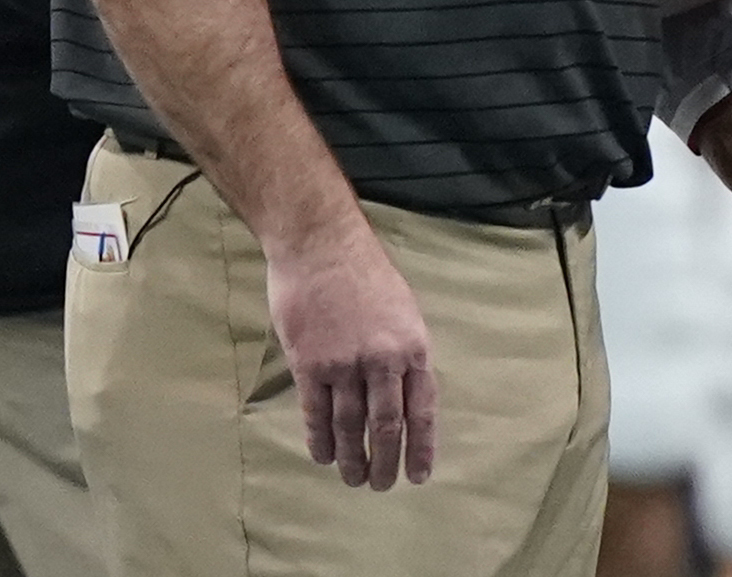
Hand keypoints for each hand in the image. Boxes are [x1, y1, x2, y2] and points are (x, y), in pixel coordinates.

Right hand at [264, 223, 436, 489]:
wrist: (321, 245)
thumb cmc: (365, 273)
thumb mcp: (402, 310)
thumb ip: (403, 352)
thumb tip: (405, 393)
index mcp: (413, 346)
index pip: (421, 410)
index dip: (420, 447)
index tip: (418, 476)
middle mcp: (382, 359)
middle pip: (386, 426)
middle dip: (385, 462)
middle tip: (380, 486)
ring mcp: (345, 363)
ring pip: (350, 425)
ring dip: (352, 458)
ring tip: (353, 478)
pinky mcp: (310, 363)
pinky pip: (317, 413)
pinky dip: (320, 439)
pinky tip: (324, 456)